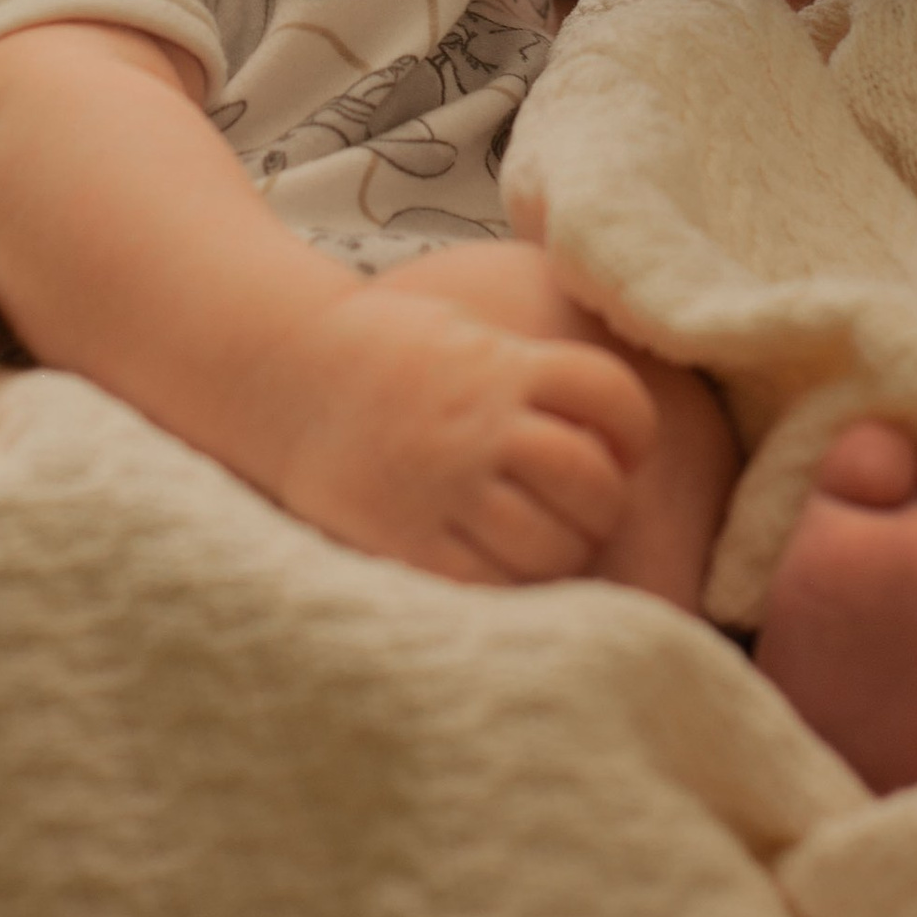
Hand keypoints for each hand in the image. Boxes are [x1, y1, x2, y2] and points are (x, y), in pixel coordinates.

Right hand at [270, 286, 656, 587]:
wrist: (283, 374)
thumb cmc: (387, 352)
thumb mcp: (467, 330)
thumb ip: (532, 373)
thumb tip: (607, 427)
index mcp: (501, 365)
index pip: (612, 397)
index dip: (633, 429)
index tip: (621, 446)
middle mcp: (479, 424)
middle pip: (593, 481)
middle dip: (602, 501)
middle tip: (582, 507)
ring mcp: (443, 486)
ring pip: (554, 544)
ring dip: (564, 551)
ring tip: (540, 541)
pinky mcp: (408, 541)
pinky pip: (492, 586)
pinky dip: (510, 586)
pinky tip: (497, 566)